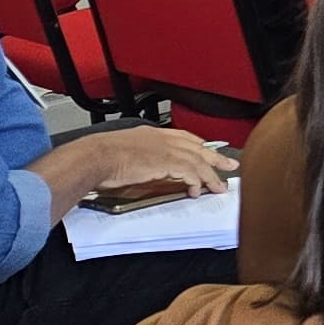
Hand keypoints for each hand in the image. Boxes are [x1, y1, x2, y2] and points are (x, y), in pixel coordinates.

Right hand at [29, 127, 233, 216]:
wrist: (94, 156)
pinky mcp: (165, 162)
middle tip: (229, 165)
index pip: (182, 137)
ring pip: (197, 160)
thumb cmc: (99, 157)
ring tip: (219, 186)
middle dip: (214, 157)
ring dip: (210, 174)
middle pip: (196, 146)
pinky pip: (190, 172)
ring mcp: (164, 149)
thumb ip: (138, 158)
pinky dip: (196, 181)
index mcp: (150, 133)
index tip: (208, 152)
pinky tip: (197, 191)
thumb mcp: (122, 152)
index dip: (198, 146)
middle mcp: (160, 138)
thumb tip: (143, 171)